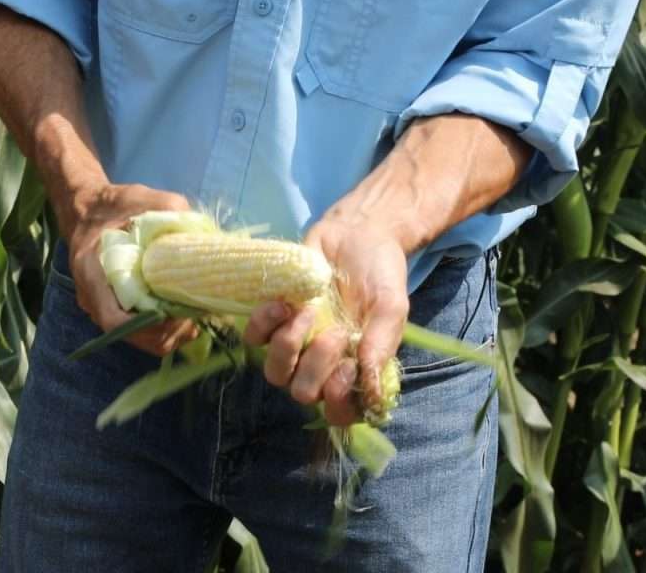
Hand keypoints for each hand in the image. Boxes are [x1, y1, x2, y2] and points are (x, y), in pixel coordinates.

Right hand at [65, 182, 198, 355]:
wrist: (89, 209)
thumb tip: (205, 230)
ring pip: (140, 339)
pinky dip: (164, 329)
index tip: (178, 312)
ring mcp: (103, 307)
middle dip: (168, 331)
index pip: (114, 320)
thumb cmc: (114, 204)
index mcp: (93, 272)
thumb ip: (170, 212)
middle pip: (132, 336)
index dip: (149, 326)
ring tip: (193, 313)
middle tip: (195, 312)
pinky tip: (183, 312)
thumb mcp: (142, 197)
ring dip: (169, 333)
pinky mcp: (115, 309)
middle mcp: (93, 298)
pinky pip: (141, 331)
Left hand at [243, 220, 408, 425]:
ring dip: (290, 346)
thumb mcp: (391, 306)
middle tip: (336, 331)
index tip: (349, 369)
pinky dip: (265, 323)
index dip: (339, 402)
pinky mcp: (271, 320)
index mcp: (354, 370)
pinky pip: (254, 339)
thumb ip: (383, 345)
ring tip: (309, 312)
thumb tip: (374, 392)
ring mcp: (295, 344)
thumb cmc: (379, 273)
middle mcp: (321, 365)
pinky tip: (284, 303)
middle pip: (303, 394)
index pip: (340, 413)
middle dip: (317, 366)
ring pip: (275, 374)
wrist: (356, 232)